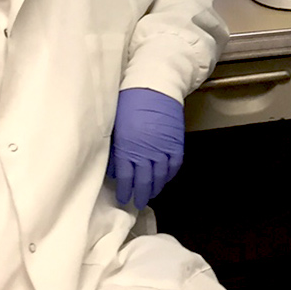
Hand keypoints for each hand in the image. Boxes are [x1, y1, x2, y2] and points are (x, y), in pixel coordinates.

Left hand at [107, 88, 184, 207]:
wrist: (154, 87)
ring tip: (151, 195)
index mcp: (128, 148)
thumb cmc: (129, 103)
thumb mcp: (116, 127)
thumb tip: (114, 170)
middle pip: (145, 180)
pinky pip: (174, 165)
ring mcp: (163, 148)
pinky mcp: (176, 143)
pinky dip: (170, 175)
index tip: (123, 198)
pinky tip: (165, 179)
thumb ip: (115, 150)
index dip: (126, 190)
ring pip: (161, 176)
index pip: (126, 178)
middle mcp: (147, 152)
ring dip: (156, 187)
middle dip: (141, 194)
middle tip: (138, 203)